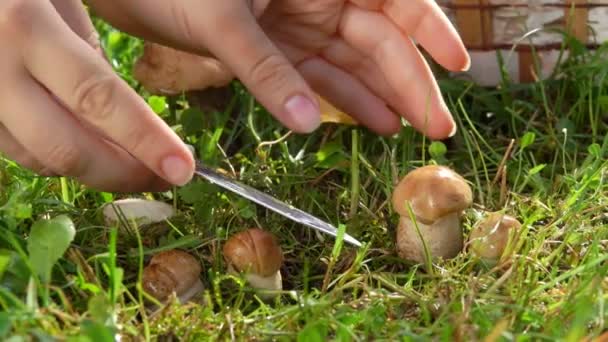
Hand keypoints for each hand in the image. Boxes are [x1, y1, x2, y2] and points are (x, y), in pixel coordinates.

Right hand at [0, 0, 194, 191]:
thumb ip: (88, 53)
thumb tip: (128, 118)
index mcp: (26, 26)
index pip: (98, 98)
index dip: (145, 141)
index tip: (182, 169)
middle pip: (68, 147)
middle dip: (125, 174)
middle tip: (167, 179)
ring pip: (41, 159)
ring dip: (97, 171)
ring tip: (139, 168)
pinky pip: (19, 152)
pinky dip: (63, 159)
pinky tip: (94, 151)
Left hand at [88, 0, 468, 137]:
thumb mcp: (222, 19)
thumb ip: (266, 67)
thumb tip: (309, 121)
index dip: (429, 29)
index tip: (457, 65)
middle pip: (378, 38)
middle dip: (409, 81)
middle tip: (438, 126)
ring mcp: (297, 20)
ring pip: (350, 62)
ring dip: (380, 95)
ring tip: (409, 131)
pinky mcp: (275, 45)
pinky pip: (316, 74)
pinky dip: (341, 98)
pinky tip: (369, 122)